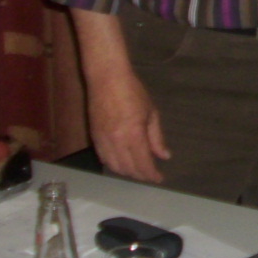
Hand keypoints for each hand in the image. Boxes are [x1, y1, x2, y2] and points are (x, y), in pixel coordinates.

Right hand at [84, 66, 170, 182]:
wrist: (106, 78)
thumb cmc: (133, 92)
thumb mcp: (151, 113)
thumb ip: (157, 138)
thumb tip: (164, 156)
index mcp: (133, 135)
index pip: (143, 164)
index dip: (151, 175)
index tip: (159, 179)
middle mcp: (116, 142)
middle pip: (128, 169)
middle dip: (140, 175)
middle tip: (150, 175)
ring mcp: (103, 140)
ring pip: (114, 166)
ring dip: (127, 172)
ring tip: (138, 171)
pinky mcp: (94, 137)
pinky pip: (103, 158)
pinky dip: (113, 164)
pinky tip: (121, 163)